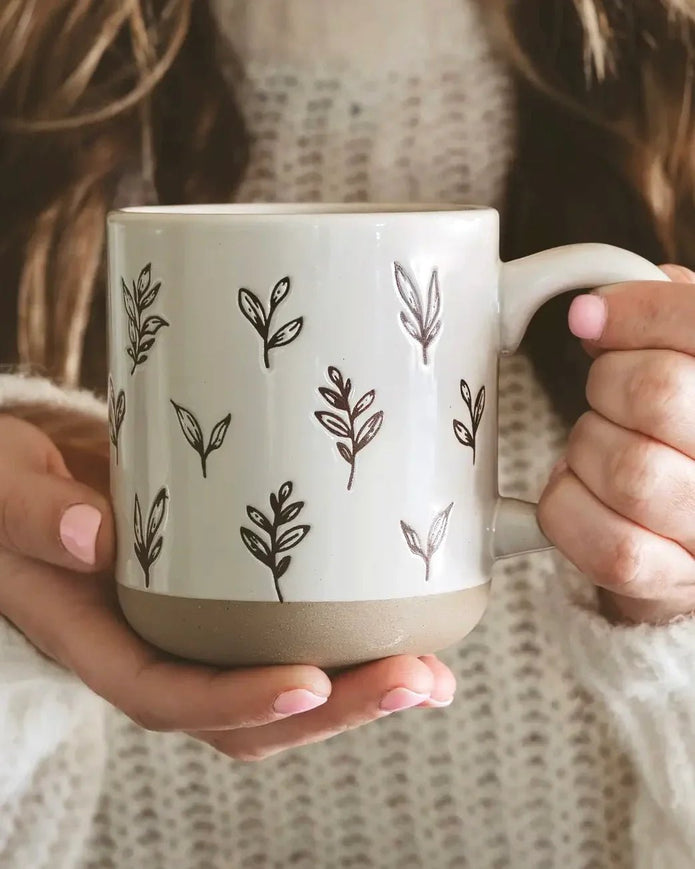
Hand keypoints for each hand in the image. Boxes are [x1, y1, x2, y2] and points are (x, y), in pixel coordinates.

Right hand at [0, 414, 454, 760]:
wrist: (29, 483)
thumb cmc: (9, 491)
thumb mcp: (2, 489)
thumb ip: (31, 514)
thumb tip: (91, 536)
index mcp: (95, 639)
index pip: (166, 695)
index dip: (237, 701)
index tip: (310, 682)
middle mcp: (152, 649)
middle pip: (243, 714)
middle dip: (332, 709)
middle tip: (415, 680)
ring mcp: (193, 632)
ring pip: (276, 690)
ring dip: (356, 692)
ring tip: (431, 674)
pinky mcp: (223, 604)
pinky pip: (283, 640)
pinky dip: (343, 647)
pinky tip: (401, 628)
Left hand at [539, 264, 694, 623]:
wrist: (692, 530)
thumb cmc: (688, 431)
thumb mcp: (692, 362)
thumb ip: (674, 316)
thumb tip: (605, 300)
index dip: (635, 311)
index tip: (589, 317)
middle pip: (658, 392)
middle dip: (608, 380)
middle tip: (606, 392)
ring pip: (630, 470)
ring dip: (587, 445)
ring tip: (599, 446)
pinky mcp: (677, 582)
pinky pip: (609, 546)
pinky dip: (568, 505)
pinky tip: (579, 488)